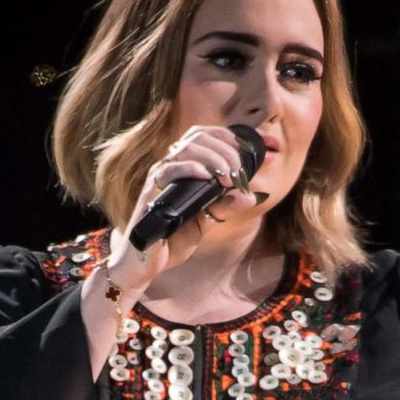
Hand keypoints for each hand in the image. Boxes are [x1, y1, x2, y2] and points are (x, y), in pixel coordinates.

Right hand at [105, 124, 266, 291]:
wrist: (148, 262)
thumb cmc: (172, 239)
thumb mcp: (206, 221)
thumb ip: (225, 207)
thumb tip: (251, 195)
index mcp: (183, 169)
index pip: (203, 136)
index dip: (227, 137)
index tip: (248, 150)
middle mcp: (170, 167)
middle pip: (198, 136)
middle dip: (225, 149)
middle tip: (238, 171)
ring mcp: (159, 177)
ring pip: (187, 148)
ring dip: (214, 158)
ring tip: (228, 176)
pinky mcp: (151, 191)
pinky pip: (169, 169)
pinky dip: (191, 168)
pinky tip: (208, 176)